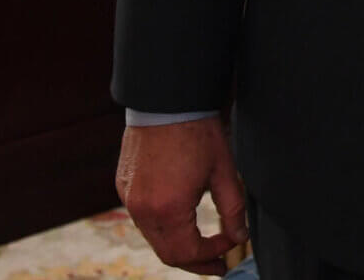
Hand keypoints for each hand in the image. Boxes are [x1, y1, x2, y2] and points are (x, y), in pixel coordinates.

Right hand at [116, 119, 250, 275]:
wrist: (166, 100)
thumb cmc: (197, 132)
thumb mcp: (224, 171)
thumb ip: (233, 209)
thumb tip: (240, 236)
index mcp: (168, 209)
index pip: (188, 253)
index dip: (212, 255)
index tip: (231, 243)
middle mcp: (142, 209)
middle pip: (167, 253)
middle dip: (194, 262)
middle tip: (217, 265)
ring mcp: (129, 198)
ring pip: (153, 238)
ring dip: (178, 246)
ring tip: (201, 247)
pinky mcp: (124, 187)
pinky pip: (143, 219)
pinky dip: (163, 228)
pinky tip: (181, 223)